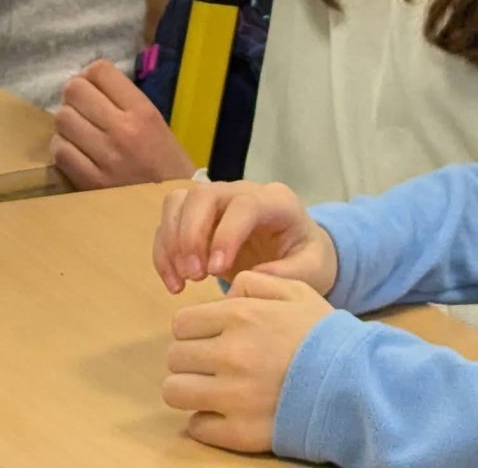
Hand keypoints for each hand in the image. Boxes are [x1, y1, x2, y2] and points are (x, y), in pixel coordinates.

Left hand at [51, 60, 193, 188]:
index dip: (90, 75)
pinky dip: (62, 149)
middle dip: (74, 97)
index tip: (92, 88)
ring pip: (62, 119)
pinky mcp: (91, 182)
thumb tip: (87, 83)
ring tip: (78, 132)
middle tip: (81, 109)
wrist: (174, 205)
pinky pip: (60, 152)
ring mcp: (106, 157)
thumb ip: (123, 100)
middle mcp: (123, 130)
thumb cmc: (166, 161)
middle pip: (74, 91)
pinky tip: (75, 152)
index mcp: (143, 111)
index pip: (99, 71)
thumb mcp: (154, 121)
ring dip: (66, 124)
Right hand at [153, 180, 337, 295]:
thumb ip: (290, 274)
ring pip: (178, 202)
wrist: (298, 253)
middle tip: (194, 276)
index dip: (225, 234)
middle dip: (190, 236)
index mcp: (276, 201)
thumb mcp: (313, 270)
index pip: (244, 204)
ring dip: (172, 242)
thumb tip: (253, 277)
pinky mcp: (197, 218)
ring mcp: (216, 201)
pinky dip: (164, 254)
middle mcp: (241, 192)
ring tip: (183, 281)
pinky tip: (175, 284)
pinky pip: (168, 224)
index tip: (216, 271)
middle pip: (203, 195)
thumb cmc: (307, 258)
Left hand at [163, 271, 335, 454]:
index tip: (209, 339)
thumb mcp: (297, 291)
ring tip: (212, 390)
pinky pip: (197, 426)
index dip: (193, 331)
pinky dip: (207, 421)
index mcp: (240, 316)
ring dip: (190, 390)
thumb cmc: (326, 337)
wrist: (358, 384)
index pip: (181, 323)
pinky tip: (226, 413)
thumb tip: (226, 289)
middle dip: (191, 359)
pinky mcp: (239, 432)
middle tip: (213, 365)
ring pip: (175, 391)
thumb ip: (255, 282)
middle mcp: (230, 354)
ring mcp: (233, 395)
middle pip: (175, 357)